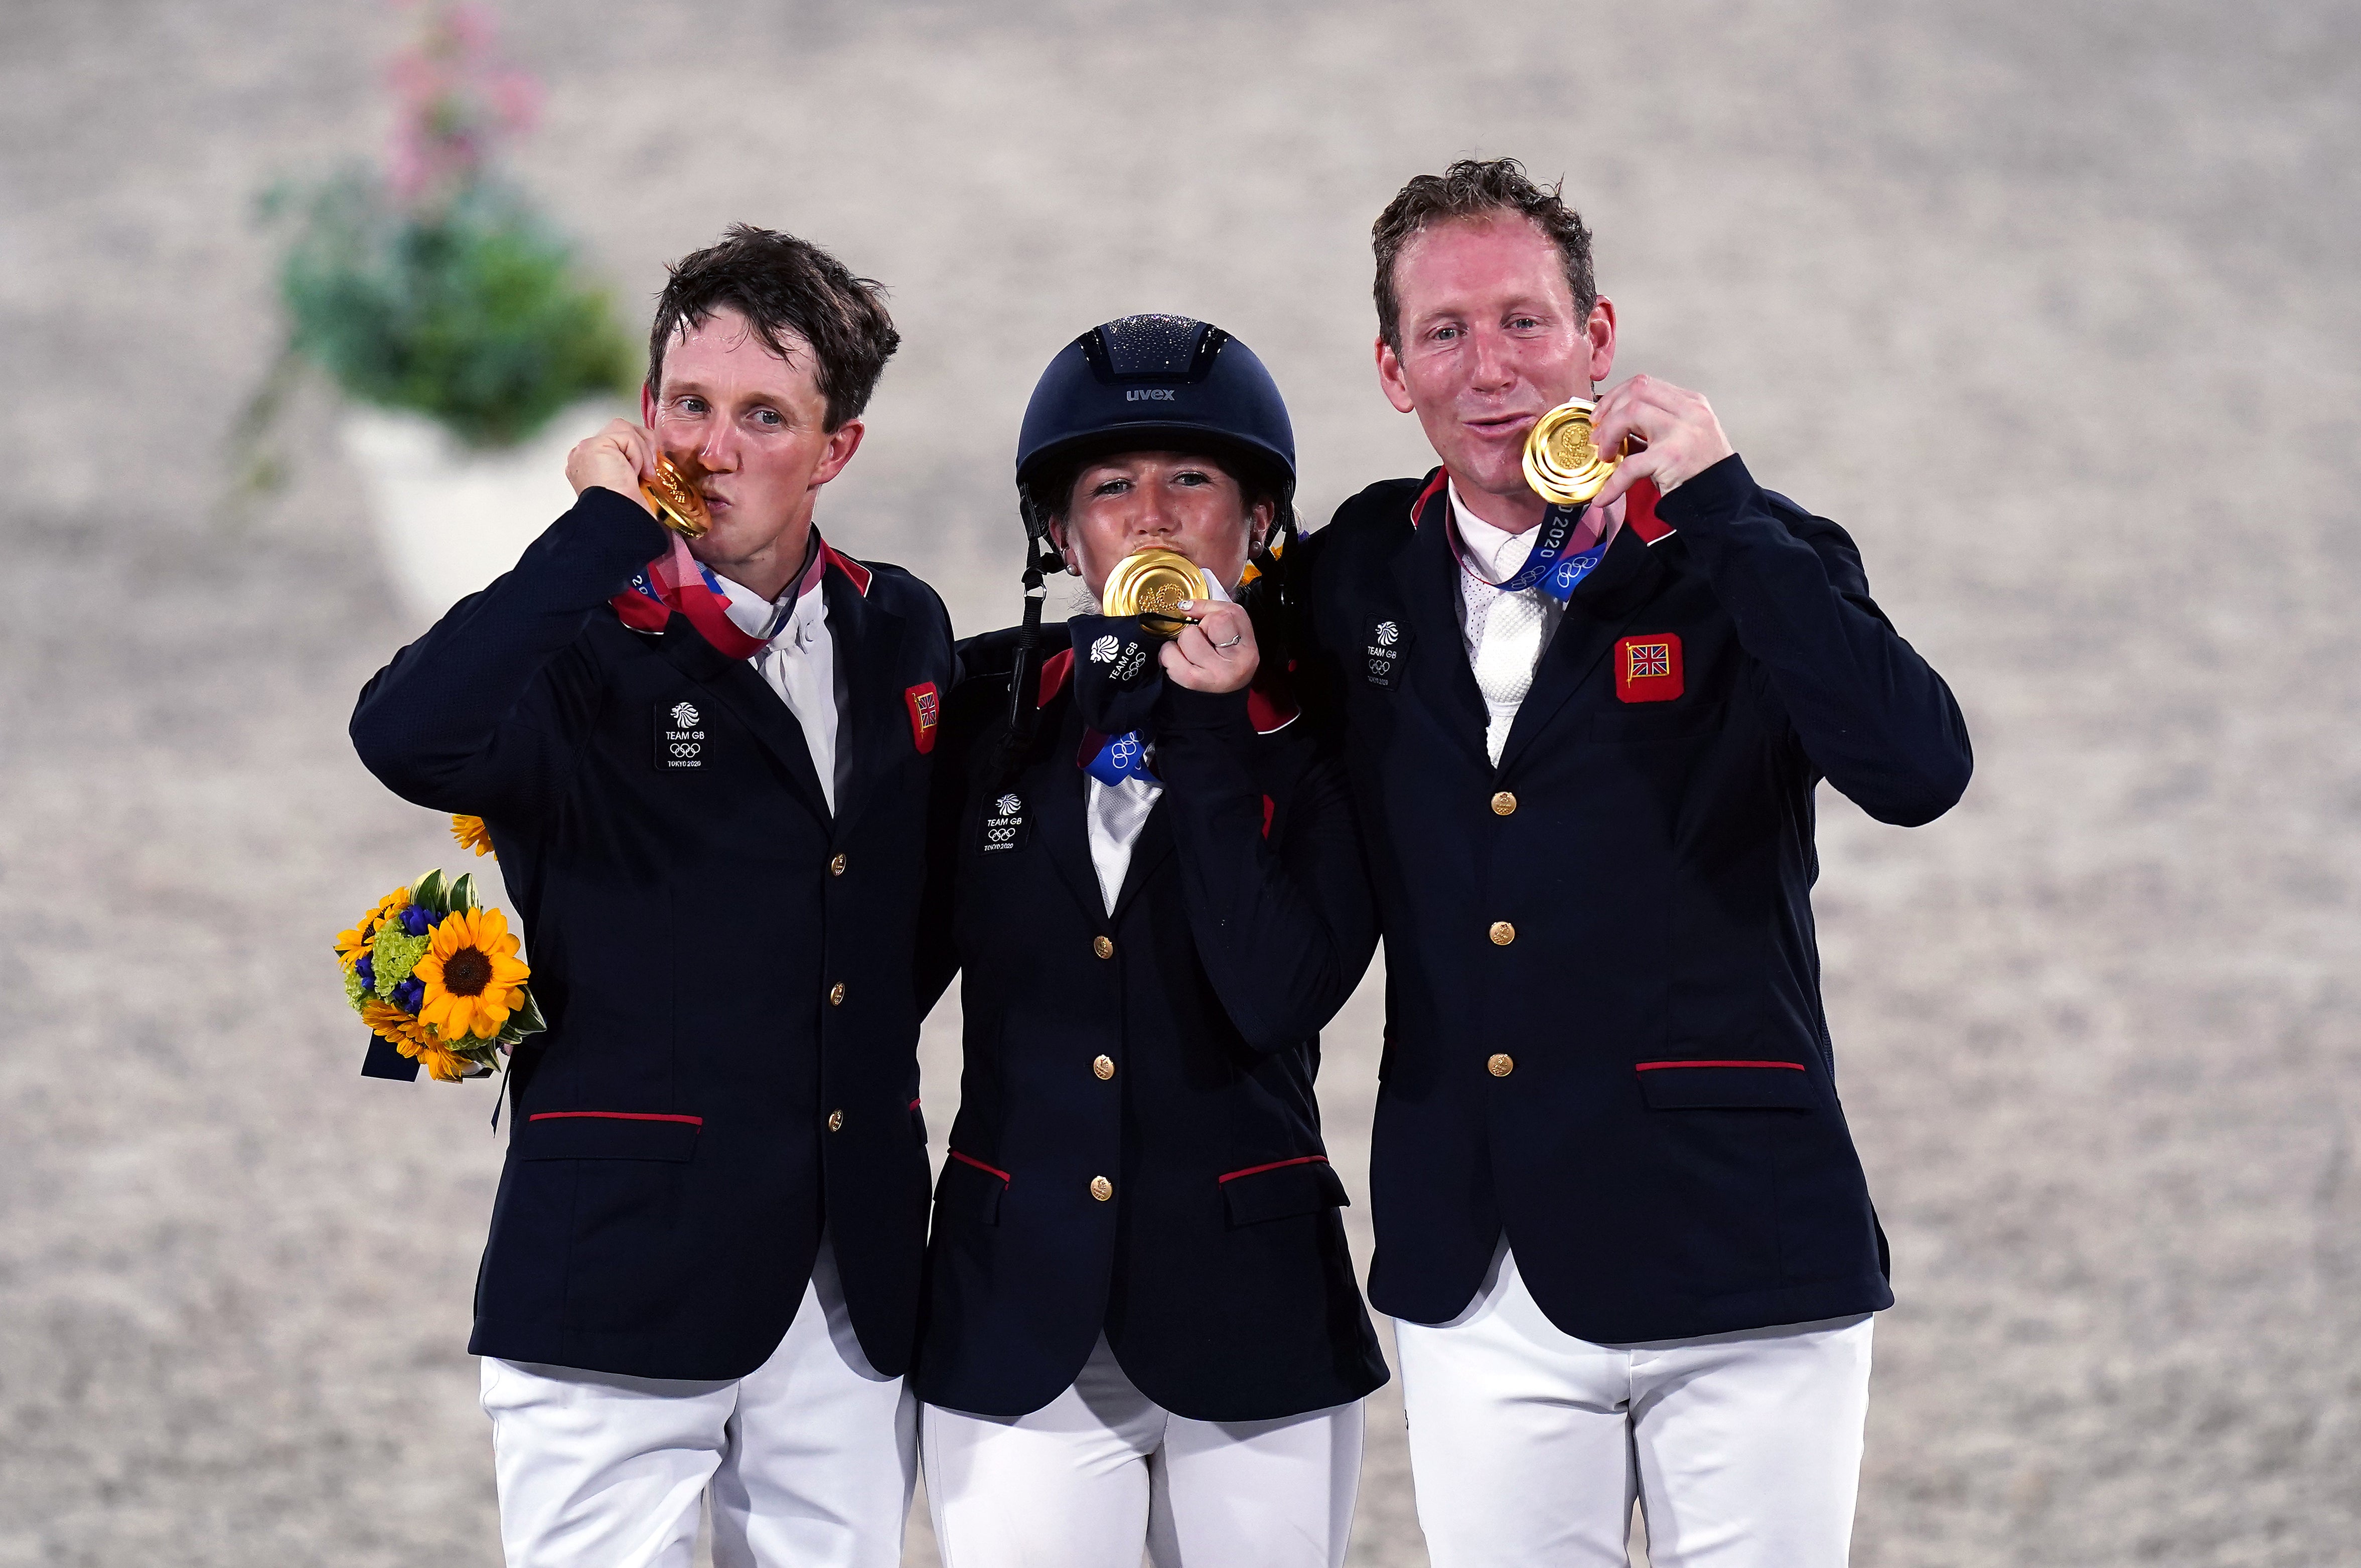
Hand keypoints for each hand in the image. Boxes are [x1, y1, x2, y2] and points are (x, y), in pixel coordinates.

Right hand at [565, 419, 658, 514]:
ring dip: (642, 451)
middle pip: (621, 431)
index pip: (618, 444)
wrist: (618, 522)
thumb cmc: (626, 513)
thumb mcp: (631, 486)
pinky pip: (627, 436)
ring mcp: (586, 449)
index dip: (638, 452)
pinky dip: (638, 454)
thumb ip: (632, 468)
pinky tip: (633, 473)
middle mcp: (584, 456)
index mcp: (589, 467)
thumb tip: (650, 465)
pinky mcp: (594, 445)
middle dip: (643, 447)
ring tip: (643, 475)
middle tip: (651, 472)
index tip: (649, 473)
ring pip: (625, 429)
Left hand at [1160, 598, 1258, 693]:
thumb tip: (1185, 606)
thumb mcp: (1231, 639)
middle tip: (1202, 643)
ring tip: (1189, 653)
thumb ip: (1214, 613)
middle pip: (1211, 622)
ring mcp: (1216, 674)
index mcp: (1248, 648)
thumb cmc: (1221, 666)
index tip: (1207, 622)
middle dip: (1200, 628)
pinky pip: (1171, 653)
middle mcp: (1237, 662)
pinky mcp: (1193, 682)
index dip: (1212, 612)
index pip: (1230, 613)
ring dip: (1181, 642)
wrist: (1216, 705)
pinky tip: (1176, 660)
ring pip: (1189, 635)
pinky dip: (1168, 654)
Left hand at [1587, 374, 1734, 509]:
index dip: (1615, 396)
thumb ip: (1655, 424)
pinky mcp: (1672, 459)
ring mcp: (1681, 433)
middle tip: (1597, 436)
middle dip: (1608, 411)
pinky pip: (1630, 465)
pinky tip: (1604, 497)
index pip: (1645, 384)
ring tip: (1605, 456)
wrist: (1723, 500)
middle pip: (1636, 391)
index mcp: (1691, 403)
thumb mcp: (1682, 436)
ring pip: (1631, 413)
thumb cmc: (1699, 471)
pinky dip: (1613, 483)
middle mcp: (1689, 412)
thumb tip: (1611, 423)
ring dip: (1608, 435)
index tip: (1602, 415)